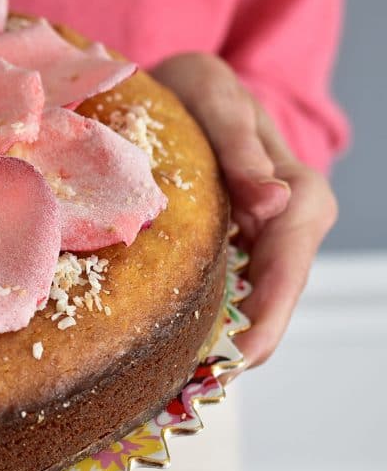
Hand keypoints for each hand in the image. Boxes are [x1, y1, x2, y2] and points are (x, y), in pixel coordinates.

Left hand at [151, 53, 336, 372]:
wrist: (178, 86)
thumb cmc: (197, 88)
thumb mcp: (215, 97)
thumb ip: (241, 146)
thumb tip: (275, 202)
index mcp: (297, 194)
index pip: (290, 264)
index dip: (270, 312)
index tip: (243, 352)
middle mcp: (286, 224)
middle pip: (275, 295)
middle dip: (247, 341)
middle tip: (204, 384)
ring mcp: (260, 239)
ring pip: (252, 299)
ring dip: (225, 337)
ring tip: (186, 380)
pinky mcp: (232, 245)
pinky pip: (227, 288)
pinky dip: (207, 315)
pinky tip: (173, 344)